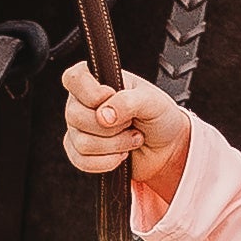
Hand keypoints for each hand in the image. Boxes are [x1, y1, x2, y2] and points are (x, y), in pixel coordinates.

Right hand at [61, 63, 190, 204]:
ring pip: (82, 142)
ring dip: (115, 145)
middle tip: (131, 122)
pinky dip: (107, 161)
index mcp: (96, 80)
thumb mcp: (152, 101)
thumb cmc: (158, 116)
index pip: (73, 79)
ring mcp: (78, 129)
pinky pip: (82, 162)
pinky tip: (121, 154)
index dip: (90, 92)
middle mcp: (82, 103)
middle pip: (75, 116)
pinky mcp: (81, 153)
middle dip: (112, 126)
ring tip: (131, 138)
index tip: (111, 97)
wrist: (166, 146)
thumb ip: (128, 101)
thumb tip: (103, 116)